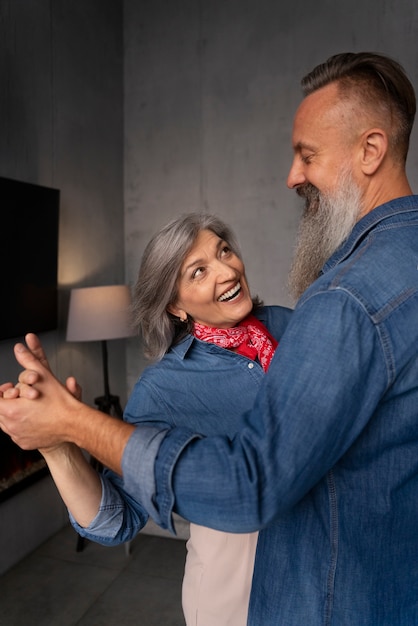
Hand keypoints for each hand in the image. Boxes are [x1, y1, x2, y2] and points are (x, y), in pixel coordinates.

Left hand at [0, 334, 83, 449]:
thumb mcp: (43, 377)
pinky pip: (15, 433)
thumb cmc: (61, 403)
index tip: (10, 389)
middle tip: (19, 396)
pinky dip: (20, 426)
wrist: (74, 424)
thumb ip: (28, 360)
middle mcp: (11, 425)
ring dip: (12, 414)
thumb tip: (19, 348)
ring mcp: (17, 436)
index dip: (3, 392)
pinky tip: (32, 418)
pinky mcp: (24, 443)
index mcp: (11, 410)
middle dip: (6, 403)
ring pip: (5, 423)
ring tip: (26, 407)